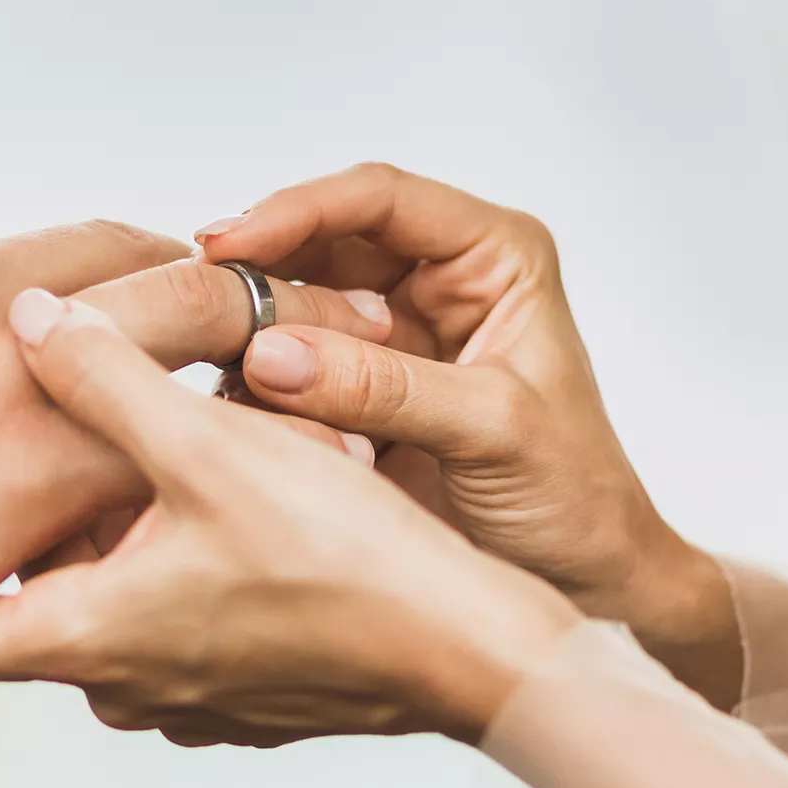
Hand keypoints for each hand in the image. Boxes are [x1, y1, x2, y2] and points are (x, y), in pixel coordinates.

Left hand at [0, 289, 580, 747]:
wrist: (469, 649)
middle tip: (44, 449)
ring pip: (103, 615)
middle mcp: (118, 684)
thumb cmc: (344, 559)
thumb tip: (28, 320)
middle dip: (26, 536)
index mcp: (84, 636)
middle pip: (20, 614)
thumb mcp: (210, 445)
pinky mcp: (241, 690)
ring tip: (156, 462)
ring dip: (111, 545)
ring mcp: (183, 697)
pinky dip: (173, 573)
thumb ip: (107, 377)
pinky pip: (173, 628)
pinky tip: (227, 510)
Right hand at [196, 164, 739, 705]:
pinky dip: (261, 390)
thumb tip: (271, 355)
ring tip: (235, 381)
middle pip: (324, 243)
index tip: (230, 245)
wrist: (586, 587)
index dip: (298, 211)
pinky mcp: (359, 394)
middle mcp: (438, 283)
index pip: (380, 200)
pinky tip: (246, 417)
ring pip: (297, 304)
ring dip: (259, 337)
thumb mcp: (492, 433)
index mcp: (493, 259)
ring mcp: (393, 340)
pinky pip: (291, 370)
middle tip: (201, 312)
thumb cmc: (577, 501)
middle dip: (264, 276)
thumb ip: (385, 389)